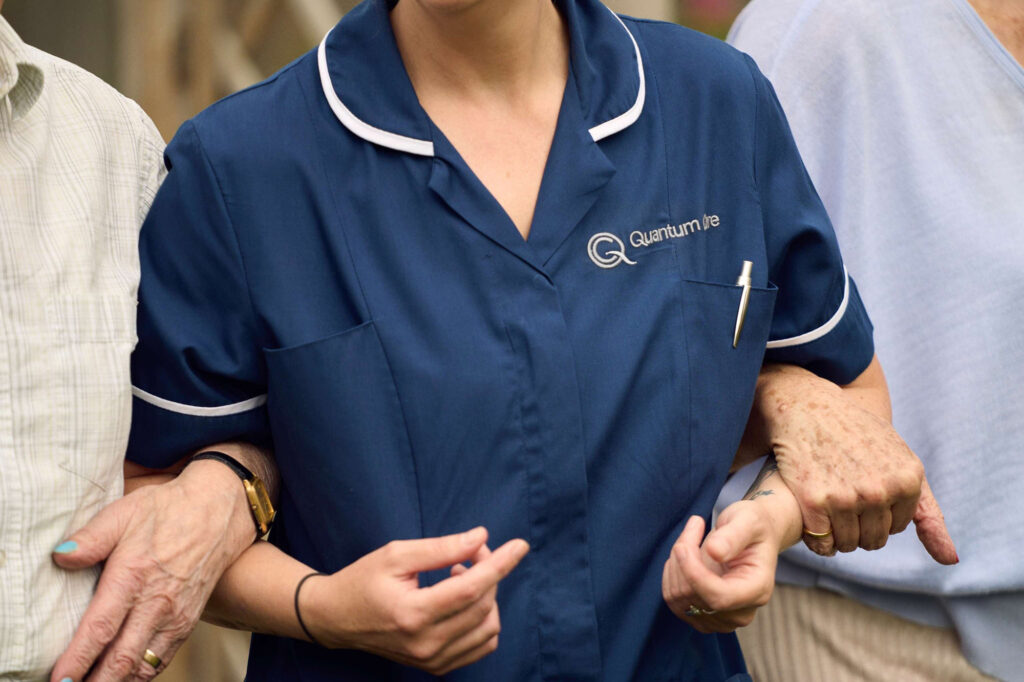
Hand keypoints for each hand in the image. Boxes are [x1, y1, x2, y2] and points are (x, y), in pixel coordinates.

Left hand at [49, 458, 257, 681]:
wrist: (219, 510)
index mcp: (134, 576)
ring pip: (143, 667)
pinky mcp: (188, 621)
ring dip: (117, 681)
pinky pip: (161, 660)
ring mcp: (176, 616)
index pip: (100, 630)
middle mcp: (156, 603)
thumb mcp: (125, 512)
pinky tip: (123, 677)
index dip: (76, 660)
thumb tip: (60, 556)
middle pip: (121, 660)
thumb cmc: (168, 509)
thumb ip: (91, 537)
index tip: (58, 678)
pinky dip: (140, 675)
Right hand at [302, 527, 528, 675]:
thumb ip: (441, 547)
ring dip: (486, 596)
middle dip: (488, 571)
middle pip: (483, 604)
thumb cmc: (364, 580)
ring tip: (460, 576)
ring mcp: (432, 660)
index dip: (500, 563)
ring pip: (488, 627)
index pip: (472, 587)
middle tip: (470, 551)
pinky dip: (483, 619)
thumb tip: (481, 538)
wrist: (336, 619)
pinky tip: (463, 600)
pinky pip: (481, 646)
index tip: (520, 545)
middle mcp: (425, 643)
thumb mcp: (397, 554)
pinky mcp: (436, 667)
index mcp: (413, 613)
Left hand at [662, 511, 781, 633]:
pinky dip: (672, 573)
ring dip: (676, 563)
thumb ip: (733, 536)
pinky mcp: (701, 616)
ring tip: (692, 537)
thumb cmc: (752, 526)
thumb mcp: (748, 520)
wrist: (752, 536)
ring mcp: (720, 619)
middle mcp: (741, 612)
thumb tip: (714, 552)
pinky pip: (672, 598)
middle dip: (684, 558)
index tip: (682, 546)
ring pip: (678, 597)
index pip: (719, 597)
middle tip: (695, 524)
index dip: (694, 575)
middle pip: (694, 595)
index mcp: (757, 590)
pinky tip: (686, 556)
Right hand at [755, 363, 956, 562]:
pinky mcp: (814, 500)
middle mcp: (880, 490)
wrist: (808, 407)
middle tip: (841, 497)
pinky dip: (816, 539)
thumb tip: (951, 561)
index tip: (861, 487)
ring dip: (837, 534)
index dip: (876, 512)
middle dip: (858, 526)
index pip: (895, 527)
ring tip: (827, 506)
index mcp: (908, 479)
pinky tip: (812, 516)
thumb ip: (928, 512)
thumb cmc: (856, 435)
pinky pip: (821, 543)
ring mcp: (846, 496)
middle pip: (874, 540)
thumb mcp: (901, 462)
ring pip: (848, 544)